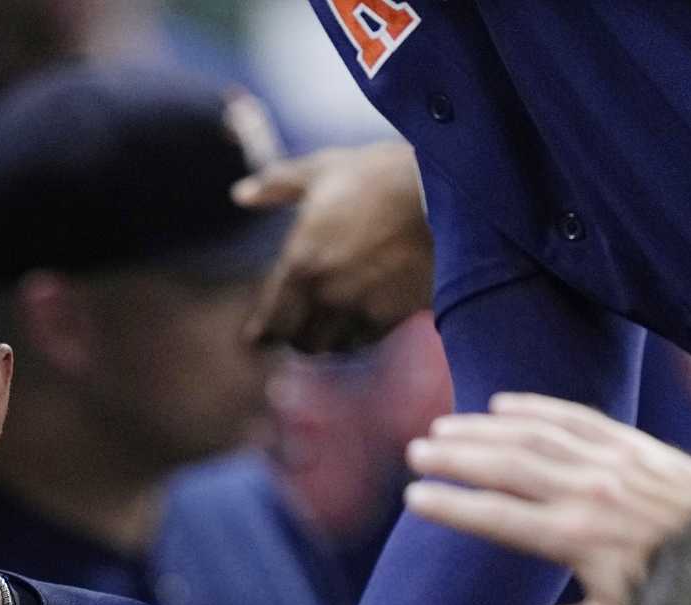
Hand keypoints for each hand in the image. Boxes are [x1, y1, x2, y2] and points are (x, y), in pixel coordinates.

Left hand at [236, 140, 432, 354]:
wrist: (451, 190)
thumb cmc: (382, 174)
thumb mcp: (325, 170)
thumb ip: (278, 184)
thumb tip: (239, 194)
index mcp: (299, 264)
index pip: (269, 324)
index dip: (262, 334)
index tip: (259, 338)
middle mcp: (325, 295)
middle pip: (300, 344)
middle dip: (297, 337)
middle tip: (297, 329)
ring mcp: (361, 308)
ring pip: (334, 348)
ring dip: (329, 340)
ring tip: (330, 324)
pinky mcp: (395, 316)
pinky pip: (367, 341)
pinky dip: (360, 336)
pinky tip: (361, 319)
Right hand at [404, 392, 690, 604]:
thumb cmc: (677, 595)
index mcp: (577, 539)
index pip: (497, 517)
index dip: (452, 506)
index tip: (415, 498)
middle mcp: (589, 493)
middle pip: (507, 465)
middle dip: (457, 457)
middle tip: (417, 452)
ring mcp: (612, 463)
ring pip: (534, 436)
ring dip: (483, 429)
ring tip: (443, 427)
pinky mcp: (634, 444)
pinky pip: (576, 417)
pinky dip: (536, 407)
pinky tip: (502, 404)